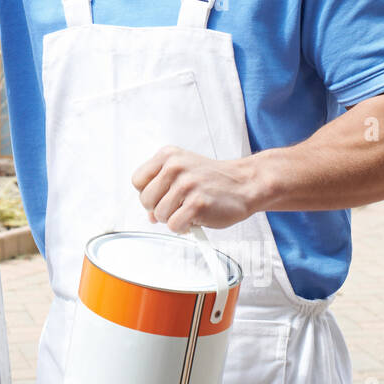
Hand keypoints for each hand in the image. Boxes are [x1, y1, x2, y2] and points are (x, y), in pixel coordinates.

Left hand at [131, 146, 261, 232]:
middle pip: (145, 200)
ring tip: (189, 210)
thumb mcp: (184, 173)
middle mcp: (175, 167)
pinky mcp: (197, 203)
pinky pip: (174, 226)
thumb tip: (149, 215)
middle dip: (159, 209)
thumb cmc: (214, 180)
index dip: (147, 194)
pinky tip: (195, 219)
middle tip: (177, 206)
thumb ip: (162, 189)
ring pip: (158, 215)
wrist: (245, 184)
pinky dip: (183, 228)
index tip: (161, 197)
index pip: (137, 181)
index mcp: (168, 156)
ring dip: (173, 219)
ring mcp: (186, 184)